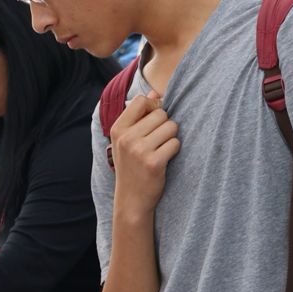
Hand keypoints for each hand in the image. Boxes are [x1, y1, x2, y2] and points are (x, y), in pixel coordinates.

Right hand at [109, 91, 179, 216]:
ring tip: (161, 149)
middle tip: (157, 141)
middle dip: (164, 125)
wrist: (131, 200)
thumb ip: (139, 115)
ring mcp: (139, 150)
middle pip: (160, 113)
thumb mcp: (127, 140)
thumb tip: (155, 91)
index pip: (141, 101)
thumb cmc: (131, 166)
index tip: (153, 121)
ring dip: (171, 137)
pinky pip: (175, 143)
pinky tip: (164, 160)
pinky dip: (174, 150)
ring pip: (171, 126)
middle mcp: (126, 138)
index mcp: (117, 129)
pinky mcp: (154, 162)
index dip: (153, 107)